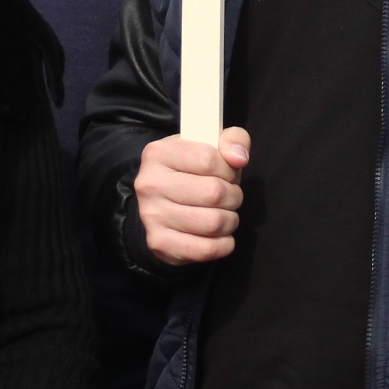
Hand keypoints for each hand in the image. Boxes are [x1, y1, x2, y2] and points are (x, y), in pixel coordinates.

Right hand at [135, 128, 250, 266]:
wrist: (162, 206)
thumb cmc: (192, 172)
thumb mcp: (210, 146)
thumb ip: (232, 140)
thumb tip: (239, 158)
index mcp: (158, 153)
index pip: (208, 159)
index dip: (228, 168)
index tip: (227, 173)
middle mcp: (149, 183)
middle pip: (214, 192)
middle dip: (234, 196)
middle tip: (230, 196)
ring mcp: (151, 215)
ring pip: (214, 222)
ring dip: (230, 220)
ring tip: (225, 214)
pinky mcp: (159, 242)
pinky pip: (206, 249)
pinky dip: (223, 244)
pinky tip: (220, 235)